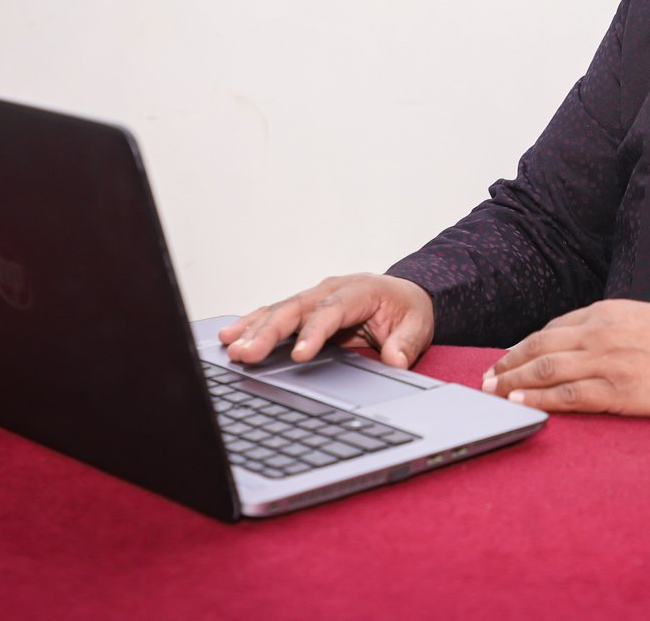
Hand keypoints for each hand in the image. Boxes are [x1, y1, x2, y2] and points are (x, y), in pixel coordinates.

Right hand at [217, 274, 434, 368]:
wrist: (404, 295)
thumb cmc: (407, 309)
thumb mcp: (419, 326)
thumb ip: (406, 343)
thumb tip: (396, 360)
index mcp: (359, 290)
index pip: (332, 311)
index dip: (314, 332)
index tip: (298, 355)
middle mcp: (331, 289)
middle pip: (296, 308)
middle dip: (268, 331)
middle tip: (246, 352)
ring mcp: (315, 297)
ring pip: (280, 310)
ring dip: (253, 328)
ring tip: (231, 346)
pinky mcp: (305, 309)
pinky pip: (275, 314)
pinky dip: (252, 324)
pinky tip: (232, 337)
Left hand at [480, 299, 649, 415]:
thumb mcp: (639, 317)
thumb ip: (607, 327)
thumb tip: (579, 341)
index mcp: (604, 313)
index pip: (551, 329)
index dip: (524, 346)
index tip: (507, 359)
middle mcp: (598, 333)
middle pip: (539, 347)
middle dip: (507, 364)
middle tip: (486, 379)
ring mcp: (606, 362)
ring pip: (545, 370)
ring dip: (513, 382)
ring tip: (494, 393)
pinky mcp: (617, 392)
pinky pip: (569, 396)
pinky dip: (539, 399)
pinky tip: (521, 403)